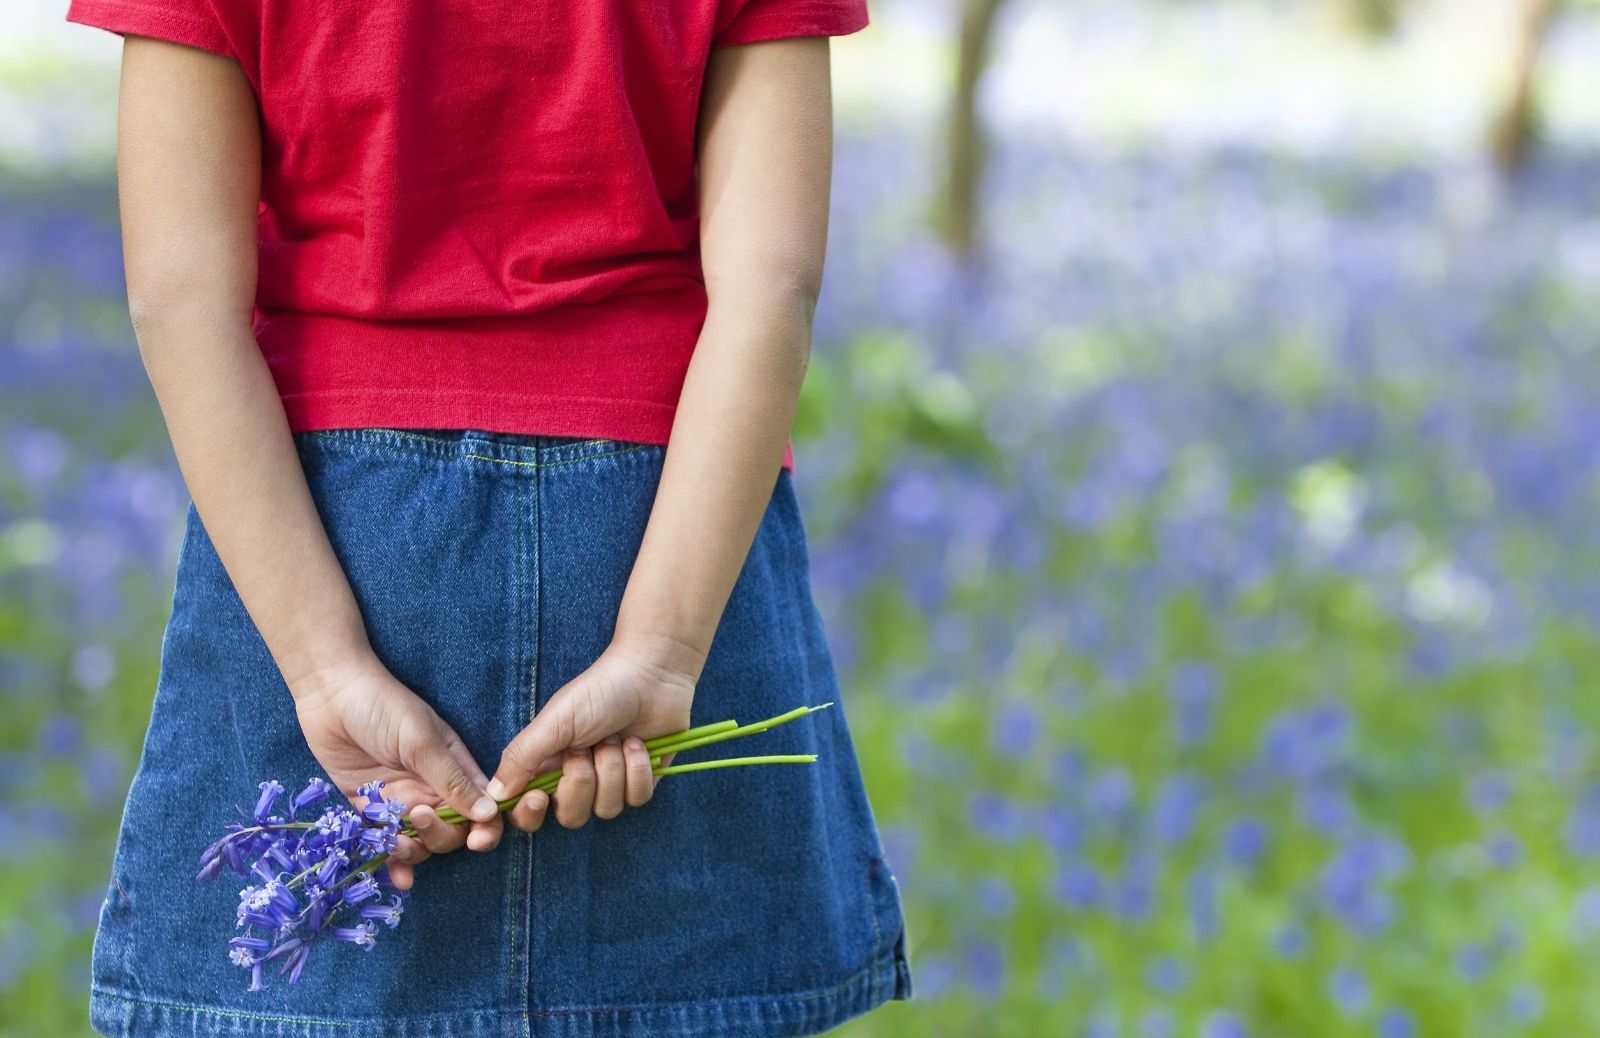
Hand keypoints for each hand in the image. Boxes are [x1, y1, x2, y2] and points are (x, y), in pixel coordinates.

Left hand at [289, 652, 503, 889]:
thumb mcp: (422, 740)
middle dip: (441, 835)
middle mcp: (431, 790)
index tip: (479, 840)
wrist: (330, 694)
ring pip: (419, 843)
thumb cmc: (384, 705)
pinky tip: (396, 878)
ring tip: (396, 841)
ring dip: (414, 851)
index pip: (482, 807)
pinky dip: (392, 863)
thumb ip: (452, 779)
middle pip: (452, 832)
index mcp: (455, 768)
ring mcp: (400, 802)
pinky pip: (384, 842)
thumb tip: (489, 813)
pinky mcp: (368, 810)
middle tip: (418, 816)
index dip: (486, 828)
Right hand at [487, 631, 701, 831]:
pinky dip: (638, 770)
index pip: (529, 812)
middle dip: (581, 780)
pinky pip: (637, 798)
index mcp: (549, 766)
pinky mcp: (643, 782)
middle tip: (587, 747)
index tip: (538, 797)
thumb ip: (522, 757)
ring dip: (612, 769)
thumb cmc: (599, 691)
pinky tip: (638, 744)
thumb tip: (494, 795)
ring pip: (606, 809)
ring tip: (615, 738)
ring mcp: (612, 783)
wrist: (651, 675)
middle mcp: (578, 780)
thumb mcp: (554, 722)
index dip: (530, 814)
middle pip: (571, 816)